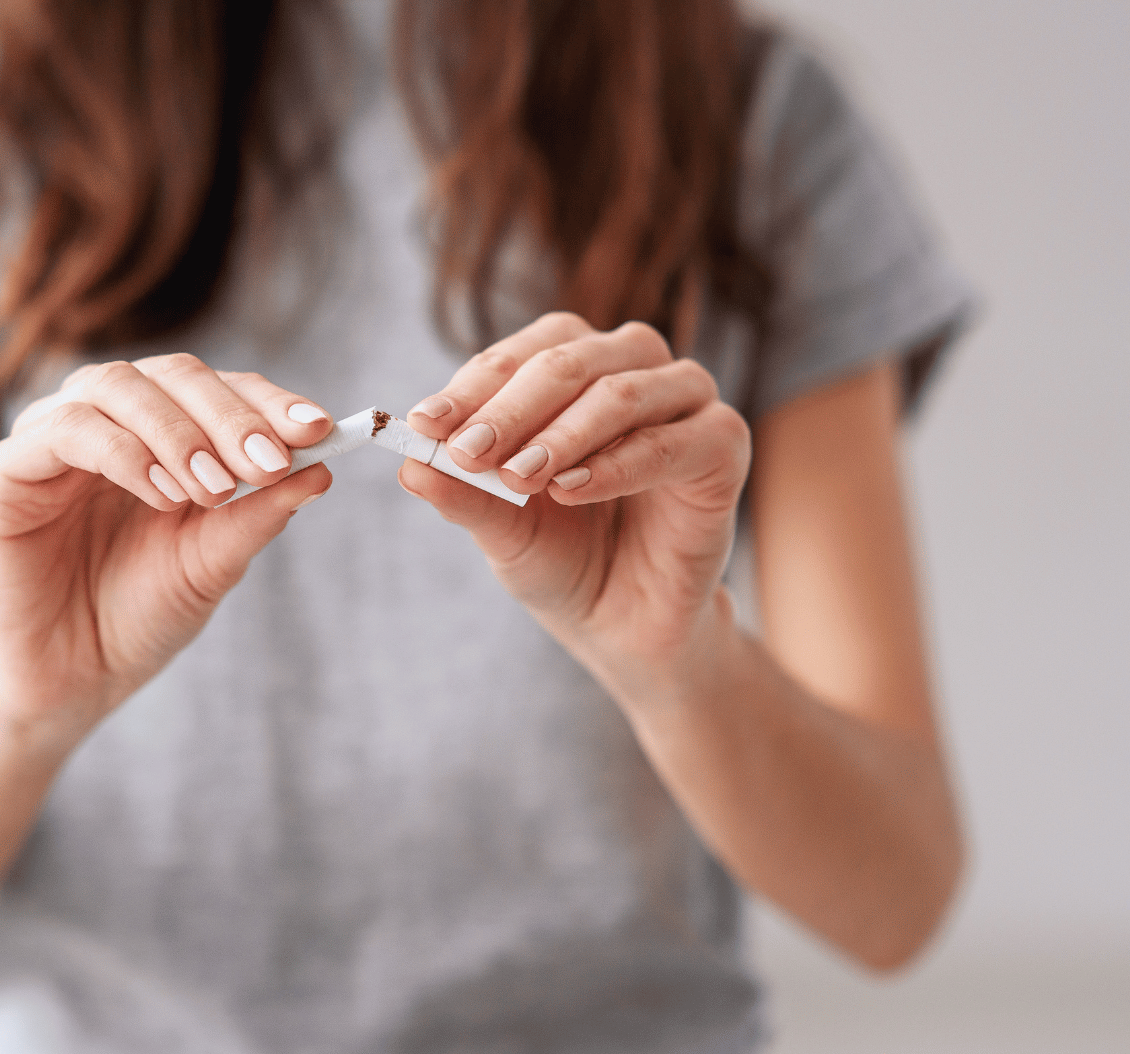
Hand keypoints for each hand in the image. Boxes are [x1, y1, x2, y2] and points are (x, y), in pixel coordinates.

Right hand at [0, 354, 333, 741]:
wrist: (72, 681)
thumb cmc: (141, 616)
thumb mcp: (213, 563)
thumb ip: (257, 514)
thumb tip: (322, 469)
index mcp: (160, 433)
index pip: (218, 389)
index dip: (267, 401)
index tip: (319, 429)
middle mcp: (106, 421)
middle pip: (171, 374)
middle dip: (229, 415)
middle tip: (267, 462)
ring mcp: (50, 440)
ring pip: (116, 386)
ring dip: (177, 432)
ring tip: (213, 489)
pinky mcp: (2, 471)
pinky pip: (64, 431)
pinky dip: (122, 453)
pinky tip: (161, 494)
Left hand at [400, 313, 750, 689]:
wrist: (623, 623)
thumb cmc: (563, 558)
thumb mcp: (501, 526)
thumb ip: (462, 492)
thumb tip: (406, 465)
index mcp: (575, 368)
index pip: (521, 354)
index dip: (471, 387)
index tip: (423, 426)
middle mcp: (633, 369)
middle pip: (568, 360)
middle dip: (510, 407)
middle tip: (467, 450)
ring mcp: (685, 403)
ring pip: (621, 392)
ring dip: (563, 433)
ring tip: (519, 476)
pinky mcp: (723, 447)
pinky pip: (672, 443)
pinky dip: (616, 465)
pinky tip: (571, 491)